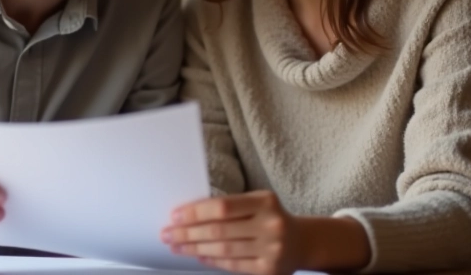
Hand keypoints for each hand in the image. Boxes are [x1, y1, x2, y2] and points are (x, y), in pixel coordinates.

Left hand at [161, 191, 370, 274]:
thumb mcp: (257, 204)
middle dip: (188, 233)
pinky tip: (198, 256)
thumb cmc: (270, 218)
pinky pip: (232, 265)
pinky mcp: (268, 270)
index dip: (196, 212)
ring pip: (223, 250)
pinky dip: (212, 260)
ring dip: (195, 248)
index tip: (175, 216)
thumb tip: (189, 216)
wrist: (302, 242)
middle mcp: (271, 225)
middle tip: (168, 234)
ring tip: (177, 246)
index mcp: (265, 202)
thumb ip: (230, 208)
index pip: (223, 206)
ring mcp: (271, 250)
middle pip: (220, 230)